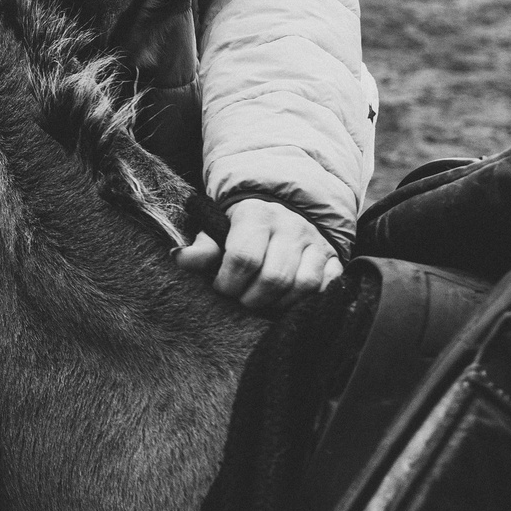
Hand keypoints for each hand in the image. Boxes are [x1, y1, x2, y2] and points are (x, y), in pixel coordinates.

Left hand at [174, 197, 340, 311]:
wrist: (280, 208)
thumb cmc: (241, 227)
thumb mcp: (216, 231)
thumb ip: (201, 249)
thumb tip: (179, 259)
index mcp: (256, 215)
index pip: (243, 258)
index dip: (228, 282)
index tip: (222, 286)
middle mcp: (290, 225)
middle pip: (274, 277)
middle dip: (252, 298)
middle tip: (242, 298)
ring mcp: (314, 241)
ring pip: (303, 284)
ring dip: (280, 302)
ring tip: (263, 301)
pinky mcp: (332, 255)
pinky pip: (328, 285)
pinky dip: (309, 298)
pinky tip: (289, 298)